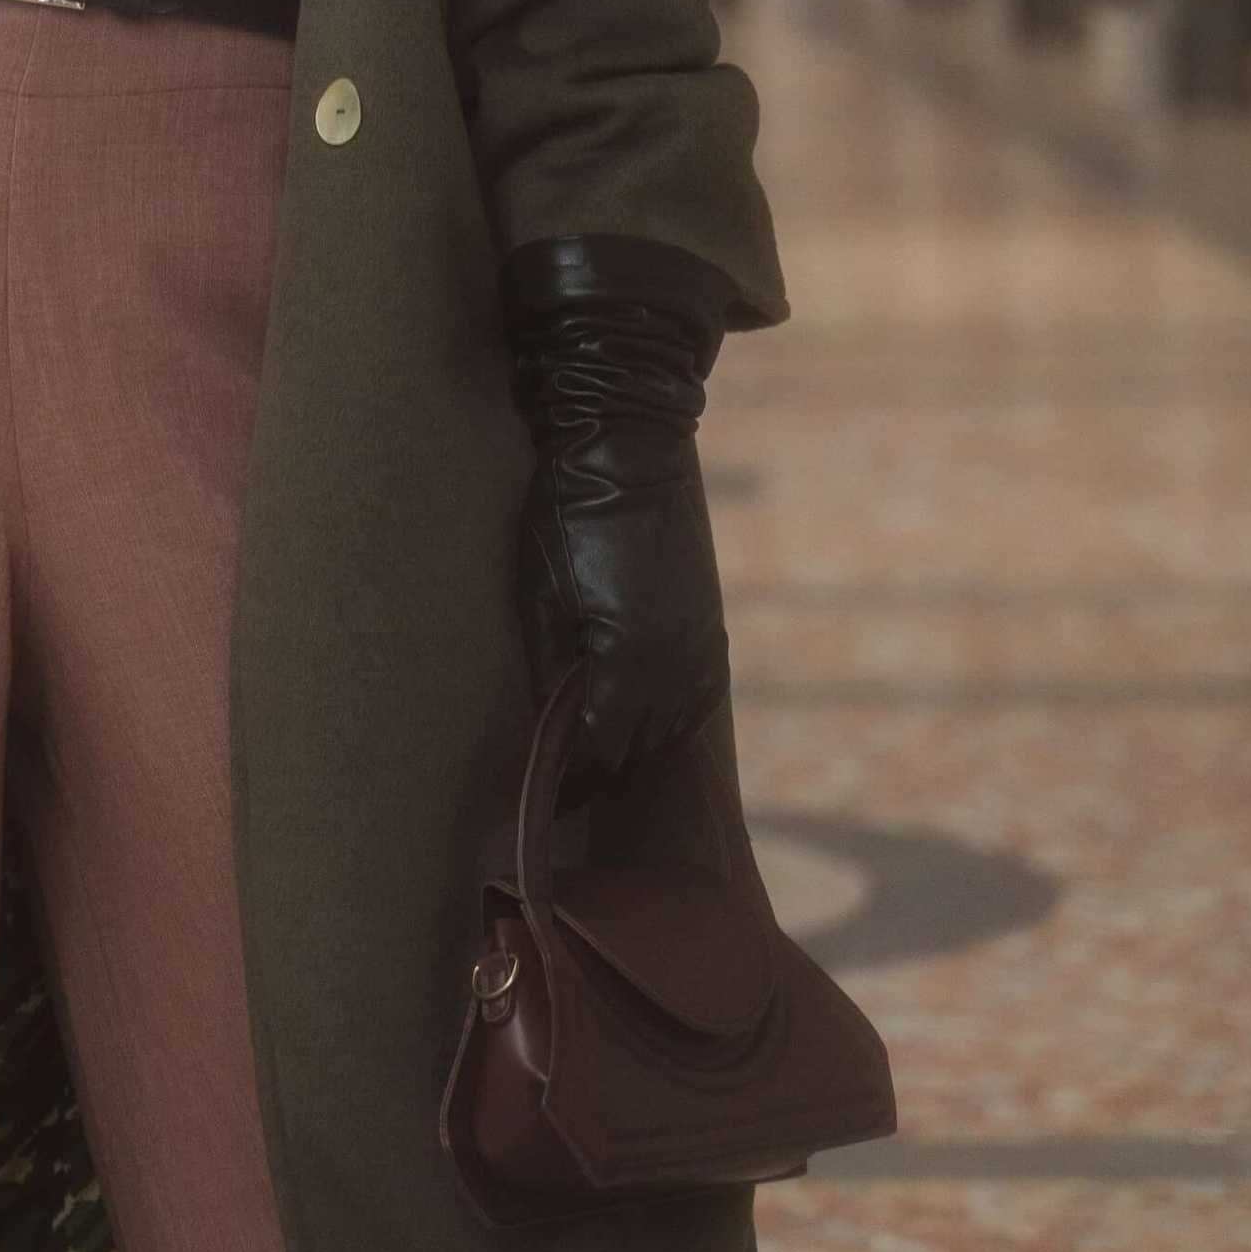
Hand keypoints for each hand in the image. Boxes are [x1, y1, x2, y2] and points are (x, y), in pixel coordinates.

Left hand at [505, 286, 730, 790]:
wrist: (625, 449)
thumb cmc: (566, 515)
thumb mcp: (540, 596)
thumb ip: (550, 672)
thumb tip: (549, 731)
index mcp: (628, 662)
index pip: (599, 751)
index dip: (571, 781)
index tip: (545, 802)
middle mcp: (676, 665)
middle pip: (638, 747)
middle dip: (602, 769)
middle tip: (565, 785)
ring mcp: (701, 645)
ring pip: (672, 727)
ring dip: (637, 743)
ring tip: (599, 754)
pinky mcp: (710, 625)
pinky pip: (695, 694)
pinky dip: (668, 713)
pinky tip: (643, 712)